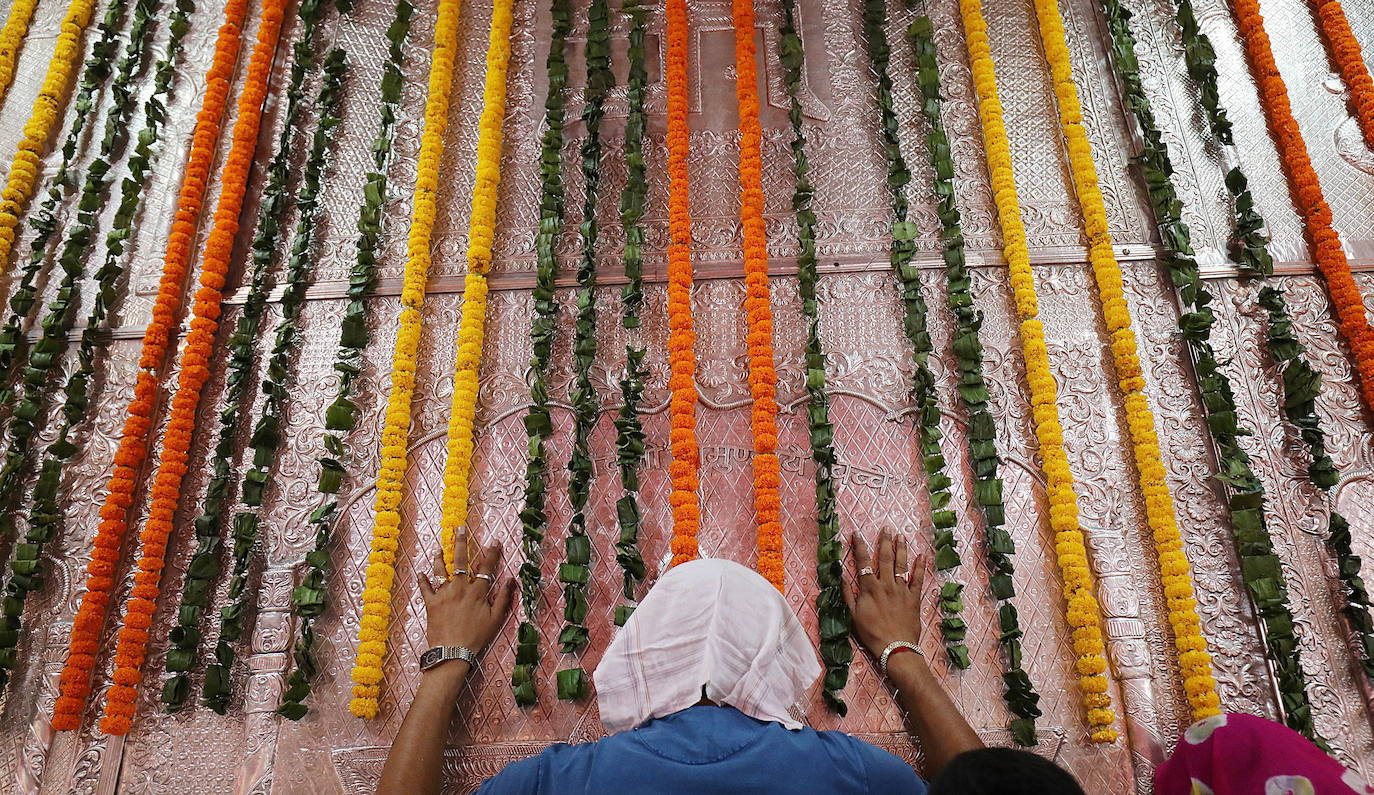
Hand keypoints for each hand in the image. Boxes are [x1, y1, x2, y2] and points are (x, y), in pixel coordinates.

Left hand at [417, 532, 515, 653]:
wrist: (452, 652)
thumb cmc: (476, 636)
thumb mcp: (496, 619)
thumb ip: (504, 598)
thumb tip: (511, 580)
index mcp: (477, 592)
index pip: (486, 567)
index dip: (492, 553)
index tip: (495, 541)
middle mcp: (460, 588)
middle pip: (460, 561)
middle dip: (461, 543)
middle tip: (460, 529)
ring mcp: (444, 594)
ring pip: (441, 570)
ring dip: (440, 557)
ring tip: (439, 548)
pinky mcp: (431, 603)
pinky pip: (425, 588)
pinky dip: (423, 580)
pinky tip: (421, 572)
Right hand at [843, 527, 923, 657]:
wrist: (895, 647)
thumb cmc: (871, 633)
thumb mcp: (853, 616)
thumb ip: (847, 595)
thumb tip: (841, 577)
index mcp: (870, 588)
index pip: (863, 562)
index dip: (860, 547)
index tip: (856, 534)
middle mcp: (886, 585)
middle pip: (885, 558)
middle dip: (884, 542)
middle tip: (886, 528)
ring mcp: (902, 590)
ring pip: (901, 565)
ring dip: (901, 549)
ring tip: (901, 536)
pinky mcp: (914, 598)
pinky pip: (918, 579)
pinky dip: (920, 567)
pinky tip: (922, 556)